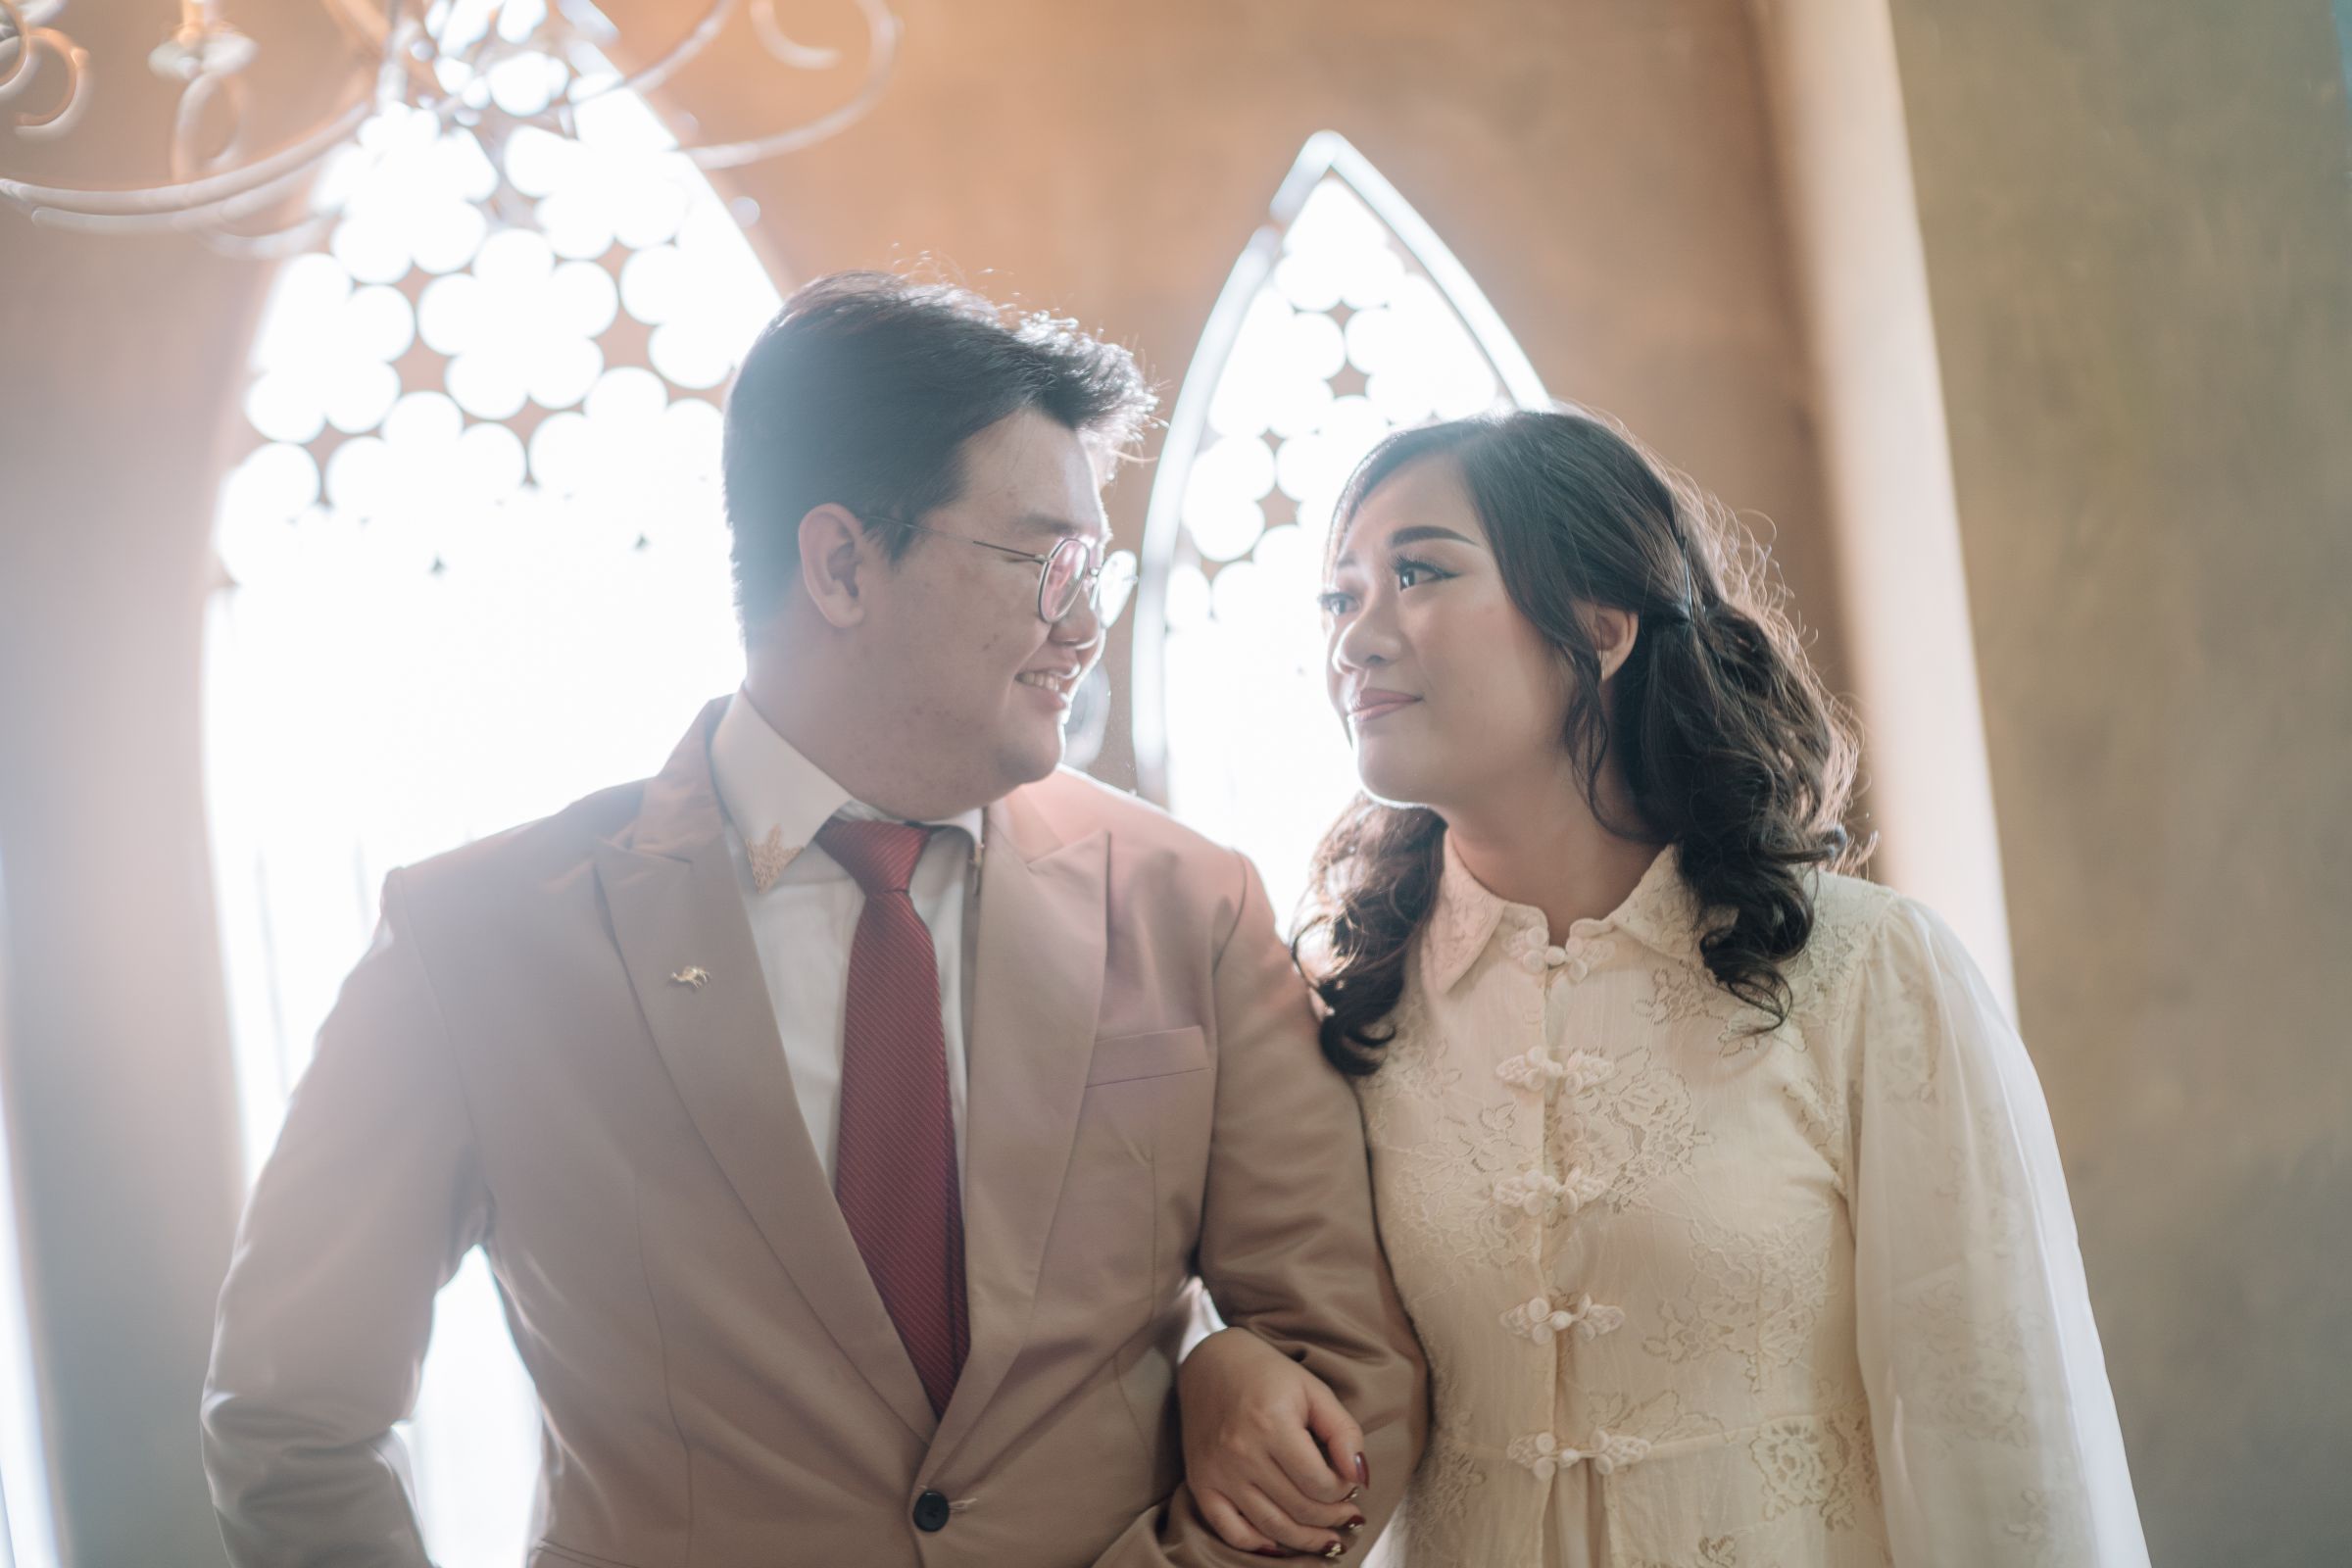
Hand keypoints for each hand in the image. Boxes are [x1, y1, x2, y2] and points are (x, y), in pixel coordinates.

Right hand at [1177, 1327, 1367, 1558]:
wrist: (1210, 1360)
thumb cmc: (1267, 1373)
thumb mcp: (1313, 1390)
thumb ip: (1343, 1431)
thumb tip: (1361, 1477)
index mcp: (1272, 1425)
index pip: (1319, 1483)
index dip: (1343, 1491)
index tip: (1349, 1483)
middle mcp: (1241, 1453)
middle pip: (1299, 1509)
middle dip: (1333, 1518)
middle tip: (1348, 1514)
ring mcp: (1218, 1472)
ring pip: (1271, 1528)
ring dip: (1306, 1540)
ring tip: (1329, 1538)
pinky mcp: (1201, 1483)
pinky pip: (1231, 1531)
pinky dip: (1260, 1544)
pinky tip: (1283, 1542)